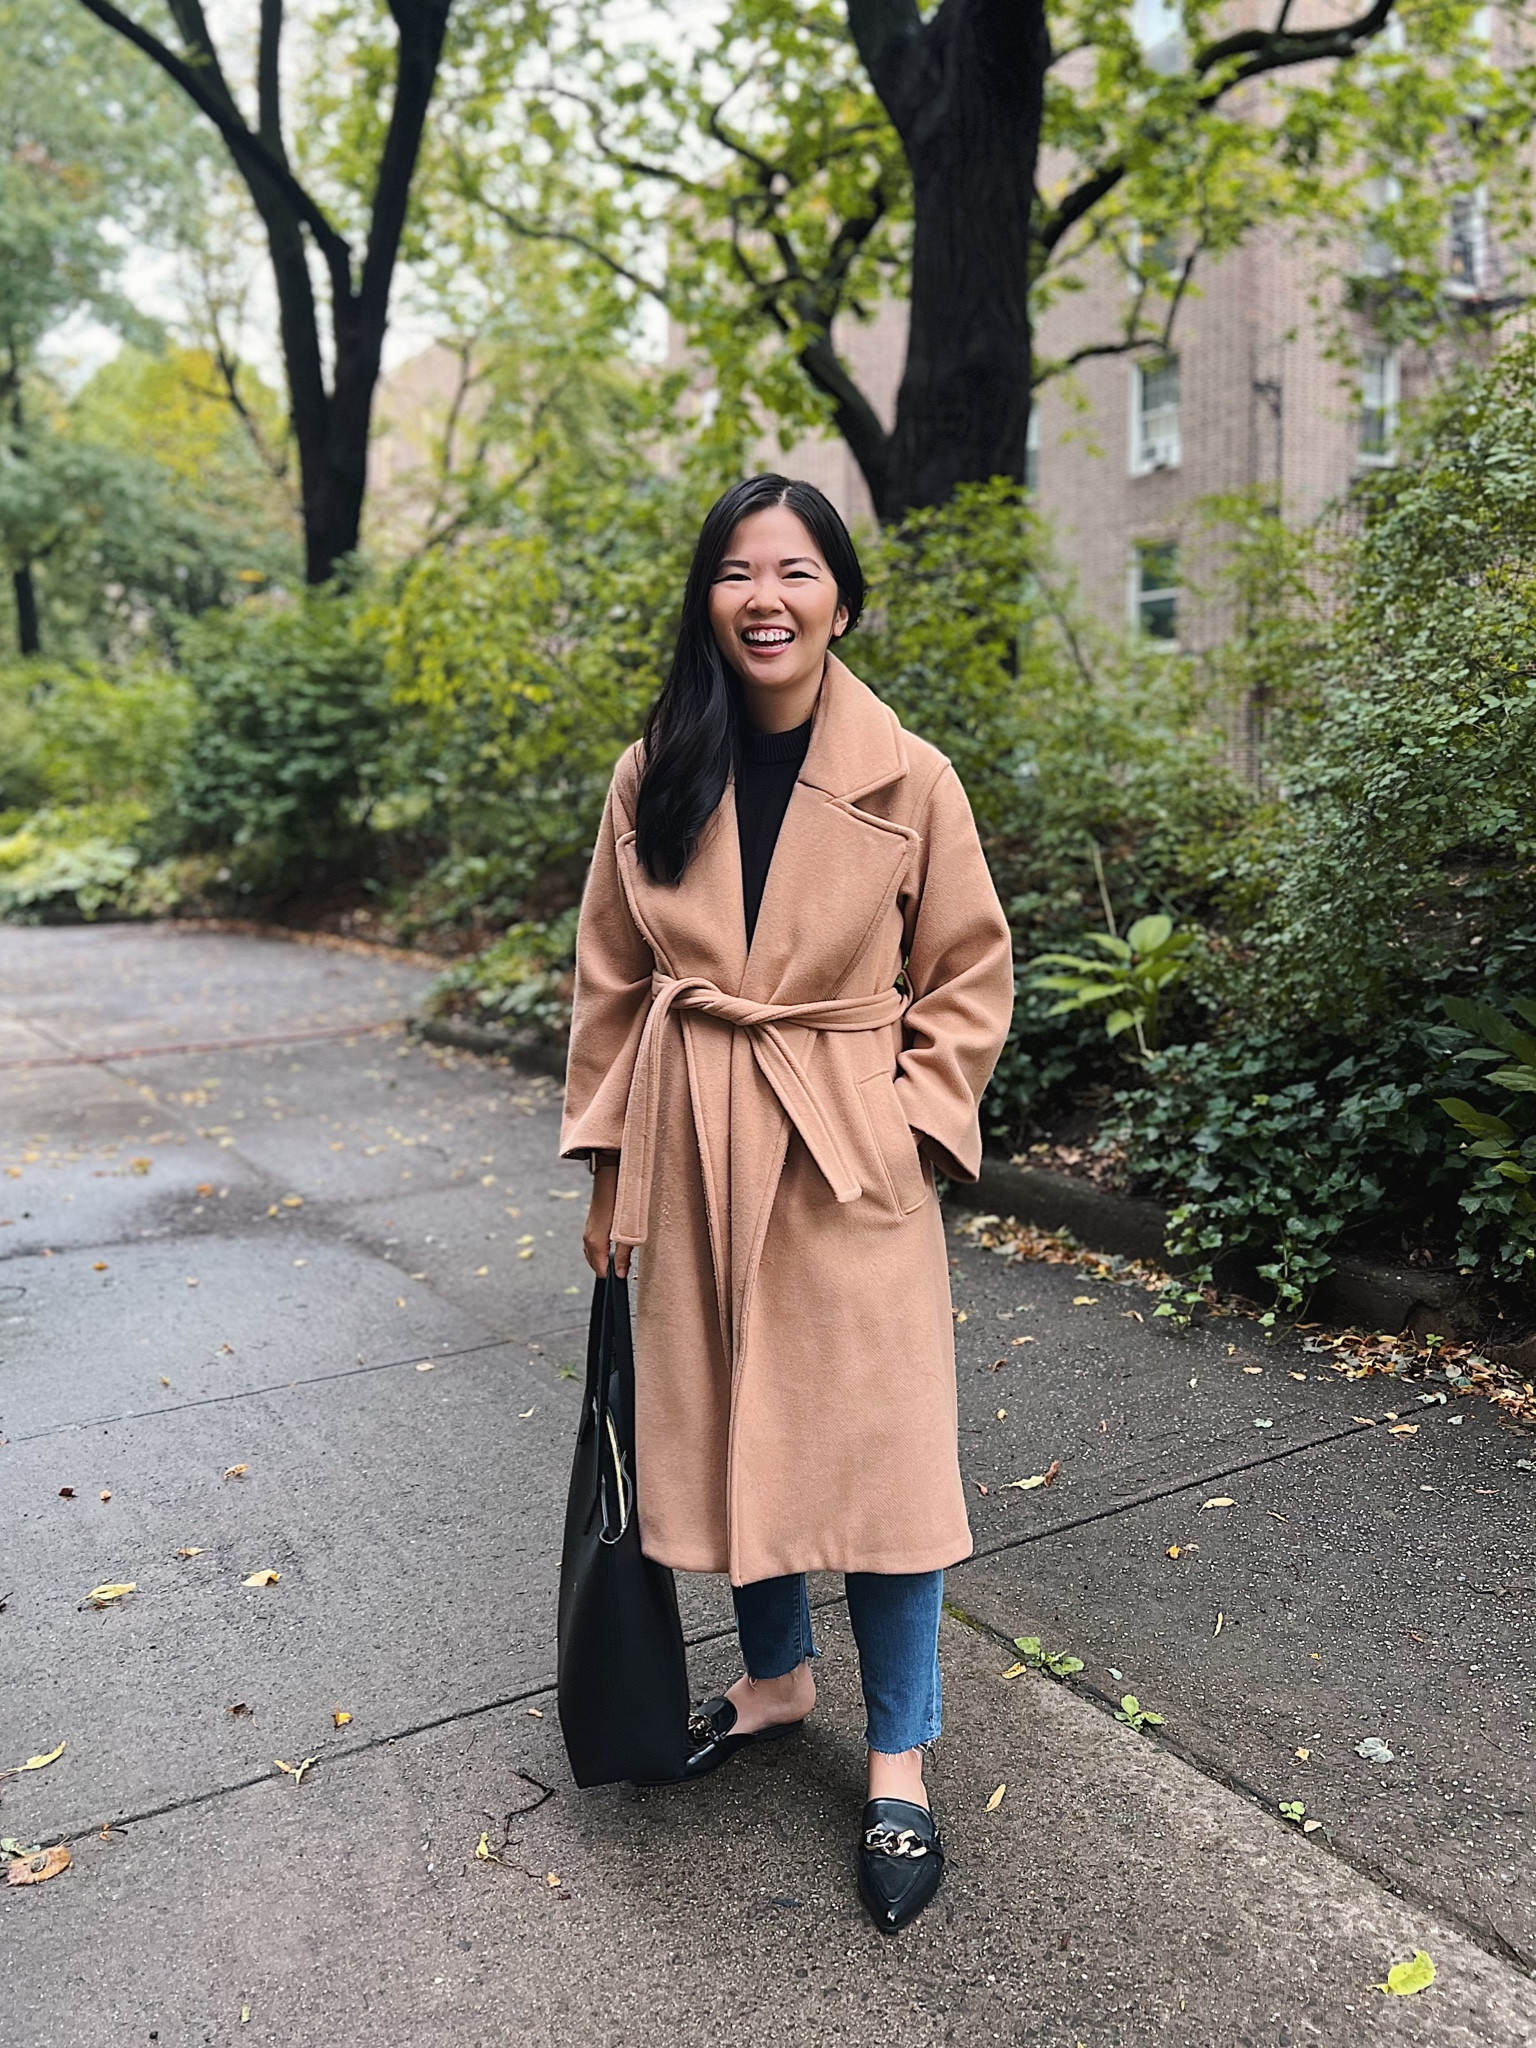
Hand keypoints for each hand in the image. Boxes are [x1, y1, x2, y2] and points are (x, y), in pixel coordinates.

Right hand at [582, 1155, 629, 1277]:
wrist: (611, 1178)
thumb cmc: (621, 1203)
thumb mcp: (628, 1233)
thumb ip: (624, 1255)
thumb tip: (621, 1274)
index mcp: (595, 1243)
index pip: (600, 1269)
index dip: (612, 1275)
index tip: (623, 1277)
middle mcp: (588, 1238)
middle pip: (595, 1263)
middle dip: (607, 1268)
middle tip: (623, 1269)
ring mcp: (588, 1231)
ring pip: (593, 1254)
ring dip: (604, 1259)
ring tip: (619, 1260)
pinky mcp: (591, 1225)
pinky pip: (593, 1244)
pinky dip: (601, 1250)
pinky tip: (612, 1247)